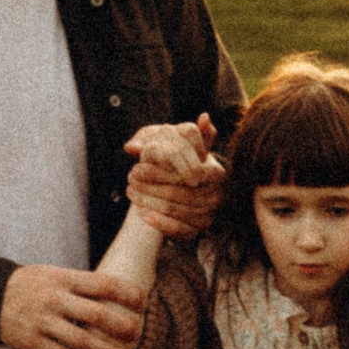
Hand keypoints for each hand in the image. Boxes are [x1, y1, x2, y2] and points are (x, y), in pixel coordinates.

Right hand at [0, 264, 144, 348]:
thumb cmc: (31, 286)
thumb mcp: (53, 274)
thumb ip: (81, 284)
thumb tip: (119, 293)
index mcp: (62, 278)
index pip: (102, 284)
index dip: (127, 294)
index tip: (143, 302)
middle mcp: (54, 299)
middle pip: (96, 314)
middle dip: (122, 326)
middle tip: (137, 333)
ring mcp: (43, 322)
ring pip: (83, 341)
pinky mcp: (34, 342)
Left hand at [126, 112, 224, 239]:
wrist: (189, 193)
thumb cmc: (185, 164)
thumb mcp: (188, 148)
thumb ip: (193, 135)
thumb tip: (203, 116)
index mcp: (216, 174)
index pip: (185, 175)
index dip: (159, 172)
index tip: (137, 166)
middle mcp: (218, 196)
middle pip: (178, 193)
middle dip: (150, 186)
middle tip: (130, 178)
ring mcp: (209, 216)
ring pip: (174, 210)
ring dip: (149, 201)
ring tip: (131, 192)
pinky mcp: (197, 232)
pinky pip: (177, 230)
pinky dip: (157, 222)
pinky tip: (141, 213)